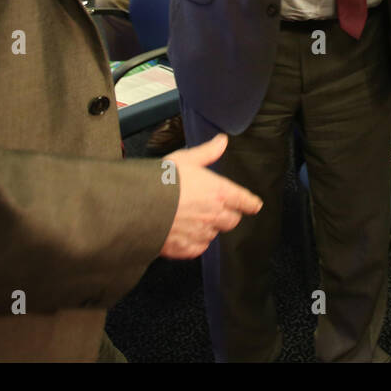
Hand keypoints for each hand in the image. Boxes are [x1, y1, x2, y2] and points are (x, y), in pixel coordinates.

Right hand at [160, 135, 261, 259]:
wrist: (136, 206)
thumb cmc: (160, 181)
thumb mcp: (185, 159)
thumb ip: (207, 152)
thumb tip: (221, 142)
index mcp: (218, 192)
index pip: (244, 200)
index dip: (250, 203)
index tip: (254, 205)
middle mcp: (213, 215)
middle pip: (232, 220)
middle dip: (229, 215)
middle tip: (219, 209)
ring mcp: (200, 233)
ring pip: (214, 234)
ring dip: (210, 228)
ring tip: (196, 219)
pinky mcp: (184, 248)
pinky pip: (198, 248)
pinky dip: (196, 242)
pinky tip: (187, 234)